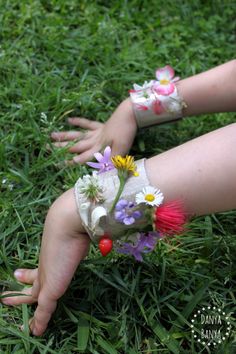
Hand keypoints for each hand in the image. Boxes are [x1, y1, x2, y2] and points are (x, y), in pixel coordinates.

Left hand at [1, 189, 89, 335]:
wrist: (67, 224)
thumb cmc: (75, 226)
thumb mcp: (78, 235)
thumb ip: (80, 240)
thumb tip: (88, 233)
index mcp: (51, 256)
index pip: (38, 270)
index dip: (27, 275)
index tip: (18, 275)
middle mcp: (46, 267)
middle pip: (31, 283)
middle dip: (19, 291)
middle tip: (6, 296)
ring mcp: (46, 278)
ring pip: (30, 296)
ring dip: (20, 302)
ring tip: (9, 307)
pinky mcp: (50, 289)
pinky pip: (44, 311)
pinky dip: (39, 321)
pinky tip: (35, 331)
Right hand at [50, 98, 136, 163]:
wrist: (131, 114)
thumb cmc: (126, 134)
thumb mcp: (121, 151)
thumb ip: (111, 163)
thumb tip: (102, 175)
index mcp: (98, 148)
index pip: (82, 157)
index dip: (70, 162)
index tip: (56, 164)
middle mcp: (94, 141)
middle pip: (75, 145)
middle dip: (60, 148)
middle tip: (46, 147)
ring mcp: (96, 132)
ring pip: (77, 135)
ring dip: (64, 136)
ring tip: (51, 135)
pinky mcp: (101, 125)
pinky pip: (87, 123)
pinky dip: (78, 122)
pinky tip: (69, 120)